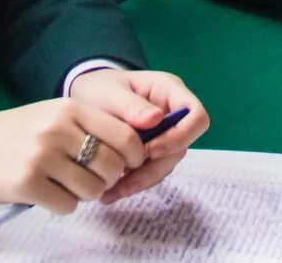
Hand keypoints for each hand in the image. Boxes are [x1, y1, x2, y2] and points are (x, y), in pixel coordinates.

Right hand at [0, 96, 144, 212]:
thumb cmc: (13, 133)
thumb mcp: (51, 115)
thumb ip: (87, 127)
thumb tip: (130, 152)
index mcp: (70, 108)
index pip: (124, 134)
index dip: (135, 155)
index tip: (130, 164)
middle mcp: (58, 129)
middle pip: (111, 165)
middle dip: (108, 179)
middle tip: (94, 180)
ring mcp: (42, 156)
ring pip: (91, 189)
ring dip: (85, 194)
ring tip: (66, 186)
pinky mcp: (26, 183)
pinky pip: (67, 205)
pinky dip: (63, 205)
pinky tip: (47, 194)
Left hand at [70, 68, 208, 203]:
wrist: (85, 97)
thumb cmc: (100, 88)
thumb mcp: (110, 93)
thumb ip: (131, 105)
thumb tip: (156, 119)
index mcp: (170, 92)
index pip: (196, 116)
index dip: (181, 137)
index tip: (150, 150)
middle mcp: (173, 114)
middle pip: (181, 147)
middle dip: (155, 167)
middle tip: (124, 182)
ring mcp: (165, 134)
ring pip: (167, 164)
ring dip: (143, 180)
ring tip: (111, 193)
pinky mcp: (153, 151)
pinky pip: (152, 171)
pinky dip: (134, 183)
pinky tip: (111, 190)